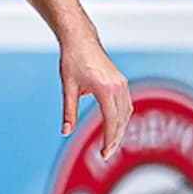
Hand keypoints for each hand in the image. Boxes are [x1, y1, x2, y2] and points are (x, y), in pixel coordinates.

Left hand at [60, 37, 132, 158]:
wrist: (80, 39)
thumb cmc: (72, 60)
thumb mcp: (68, 88)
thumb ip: (69, 112)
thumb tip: (65, 131)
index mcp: (104, 89)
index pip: (111, 121)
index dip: (108, 139)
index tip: (103, 153)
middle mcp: (118, 87)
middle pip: (121, 120)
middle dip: (115, 139)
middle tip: (105, 153)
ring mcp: (122, 83)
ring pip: (127, 113)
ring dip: (120, 129)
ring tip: (110, 143)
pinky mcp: (122, 81)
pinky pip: (127, 104)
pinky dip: (122, 117)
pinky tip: (116, 126)